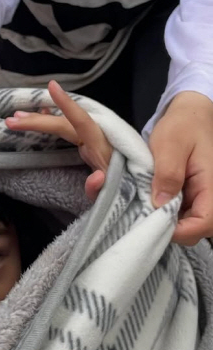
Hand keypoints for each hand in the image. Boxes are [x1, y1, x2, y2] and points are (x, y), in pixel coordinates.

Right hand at [6, 77, 111, 198]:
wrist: (137, 190)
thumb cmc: (122, 191)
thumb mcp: (111, 196)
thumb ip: (101, 189)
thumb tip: (97, 178)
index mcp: (101, 146)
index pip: (82, 121)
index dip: (66, 104)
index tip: (51, 87)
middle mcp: (95, 137)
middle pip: (64, 123)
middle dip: (37, 121)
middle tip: (11, 121)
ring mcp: (91, 139)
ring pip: (63, 124)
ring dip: (40, 120)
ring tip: (16, 119)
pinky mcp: (89, 144)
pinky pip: (68, 129)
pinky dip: (52, 122)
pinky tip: (39, 116)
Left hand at [149, 90, 212, 242]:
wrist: (189, 116)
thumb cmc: (183, 125)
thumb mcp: (171, 143)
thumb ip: (168, 173)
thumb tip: (160, 204)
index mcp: (212, 187)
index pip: (202, 223)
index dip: (178, 230)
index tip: (153, 220)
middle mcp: (210, 199)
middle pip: (193, 232)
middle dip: (167, 228)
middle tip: (143, 213)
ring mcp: (200, 203)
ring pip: (184, 228)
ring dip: (163, 222)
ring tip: (145, 205)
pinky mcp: (190, 202)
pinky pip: (179, 219)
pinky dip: (163, 215)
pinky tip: (150, 203)